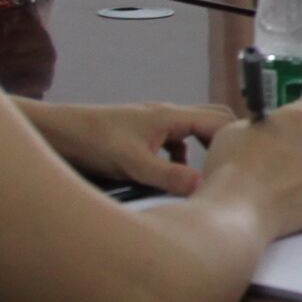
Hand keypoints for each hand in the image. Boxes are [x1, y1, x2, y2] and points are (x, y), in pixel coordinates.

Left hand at [19, 98, 235, 195]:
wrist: (57, 132)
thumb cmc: (92, 142)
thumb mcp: (133, 164)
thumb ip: (168, 177)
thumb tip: (204, 187)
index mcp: (170, 116)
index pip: (220, 121)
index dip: (236, 141)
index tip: (244, 165)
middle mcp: (166, 114)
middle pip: (211, 119)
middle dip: (226, 141)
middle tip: (232, 169)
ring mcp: (153, 123)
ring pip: (192, 131)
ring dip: (203, 150)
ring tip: (206, 177)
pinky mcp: (142, 133)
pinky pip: (174, 141)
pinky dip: (180, 156)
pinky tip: (170, 177)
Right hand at [201, 104, 301, 235]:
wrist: (237, 212)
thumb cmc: (231, 167)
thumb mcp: (235, 130)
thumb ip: (262, 127)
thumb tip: (269, 133)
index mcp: (299, 118)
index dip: (300, 120)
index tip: (287, 131)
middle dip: (301, 148)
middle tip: (276, 164)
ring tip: (277, 189)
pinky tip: (284, 204)